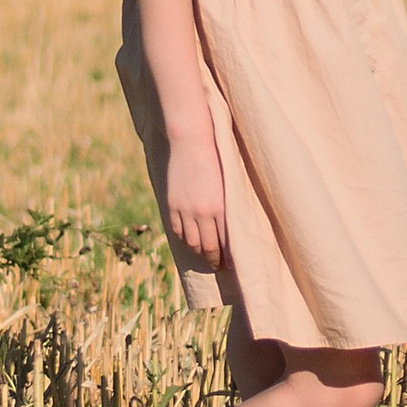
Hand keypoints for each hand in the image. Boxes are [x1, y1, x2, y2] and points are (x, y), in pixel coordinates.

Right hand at [163, 118, 230, 268]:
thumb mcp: (229, 184)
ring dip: (201, 252)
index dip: (229, 258)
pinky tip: (192, 242)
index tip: (234, 265)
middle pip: (209, 247)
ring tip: (207, 257)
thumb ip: (229, 207)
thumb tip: (233, 229)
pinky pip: (178, 231)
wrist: (192, 141)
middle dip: (215, 260)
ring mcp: (186, 210)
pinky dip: (185, 240)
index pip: (226, 243)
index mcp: (222, 208)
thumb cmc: (217, 159)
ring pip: (193, 242)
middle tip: (220, 266)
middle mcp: (203, 212)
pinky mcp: (173, 204)